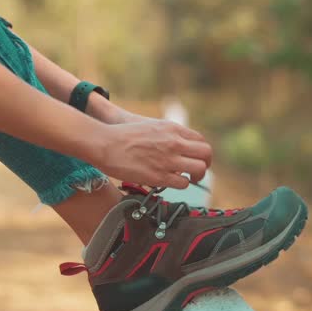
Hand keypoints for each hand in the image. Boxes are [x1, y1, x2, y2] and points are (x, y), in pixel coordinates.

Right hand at [94, 119, 213, 189]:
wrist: (106, 143)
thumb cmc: (124, 135)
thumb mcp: (151, 126)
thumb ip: (168, 134)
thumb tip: (179, 144)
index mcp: (172, 128)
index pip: (201, 140)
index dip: (201, 152)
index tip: (196, 158)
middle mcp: (174, 142)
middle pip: (206, 153)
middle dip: (205, 163)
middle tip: (198, 171)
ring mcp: (168, 159)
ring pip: (199, 169)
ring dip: (196, 176)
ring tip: (189, 179)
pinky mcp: (159, 176)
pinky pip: (183, 183)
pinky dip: (182, 184)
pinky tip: (173, 182)